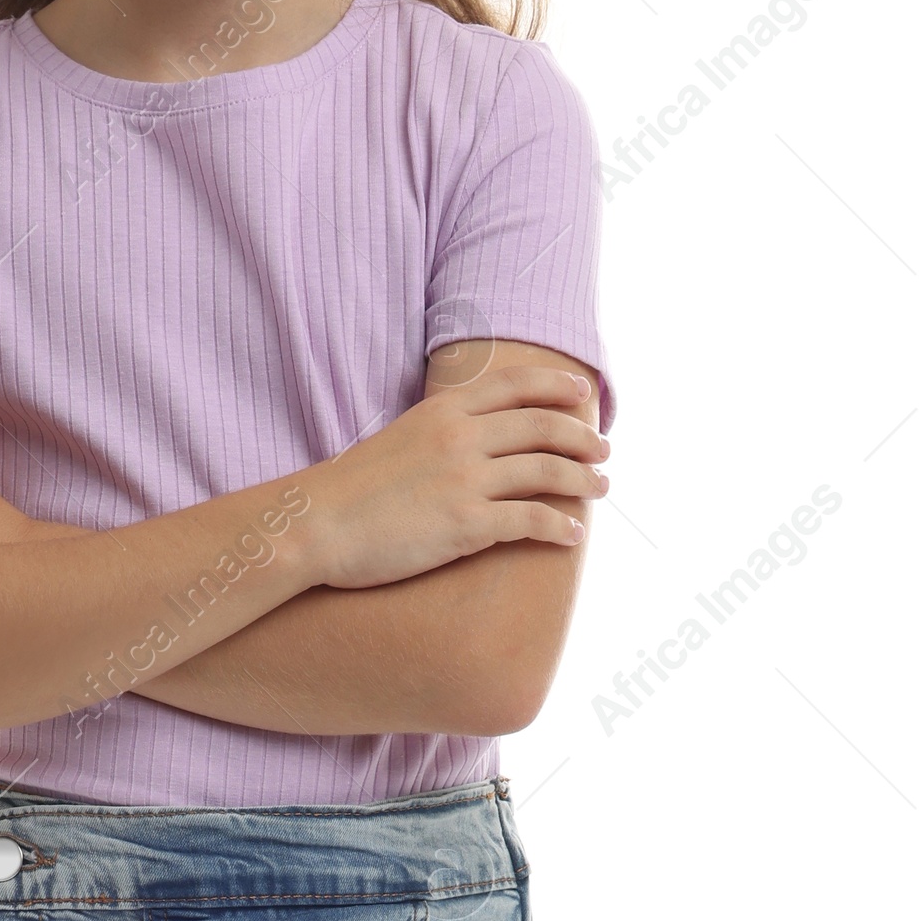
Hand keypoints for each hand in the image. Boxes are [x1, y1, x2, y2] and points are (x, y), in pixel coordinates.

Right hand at [304, 341, 608, 592]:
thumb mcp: (397, 440)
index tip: (584, 396)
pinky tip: (574, 534)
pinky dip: (561, 526)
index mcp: (443, 412)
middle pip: (542, 426)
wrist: (317, 525)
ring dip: (583, 480)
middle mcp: (461, 438)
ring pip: (547, 471)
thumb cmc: (350, 491)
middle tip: (604, 451)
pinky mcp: (466, 525)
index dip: (557, 387)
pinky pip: (531, 520)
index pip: (515, 386)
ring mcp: (466, 480)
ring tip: (601, 488)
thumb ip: (438, 432)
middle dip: (582, 437)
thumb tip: (470, 438)